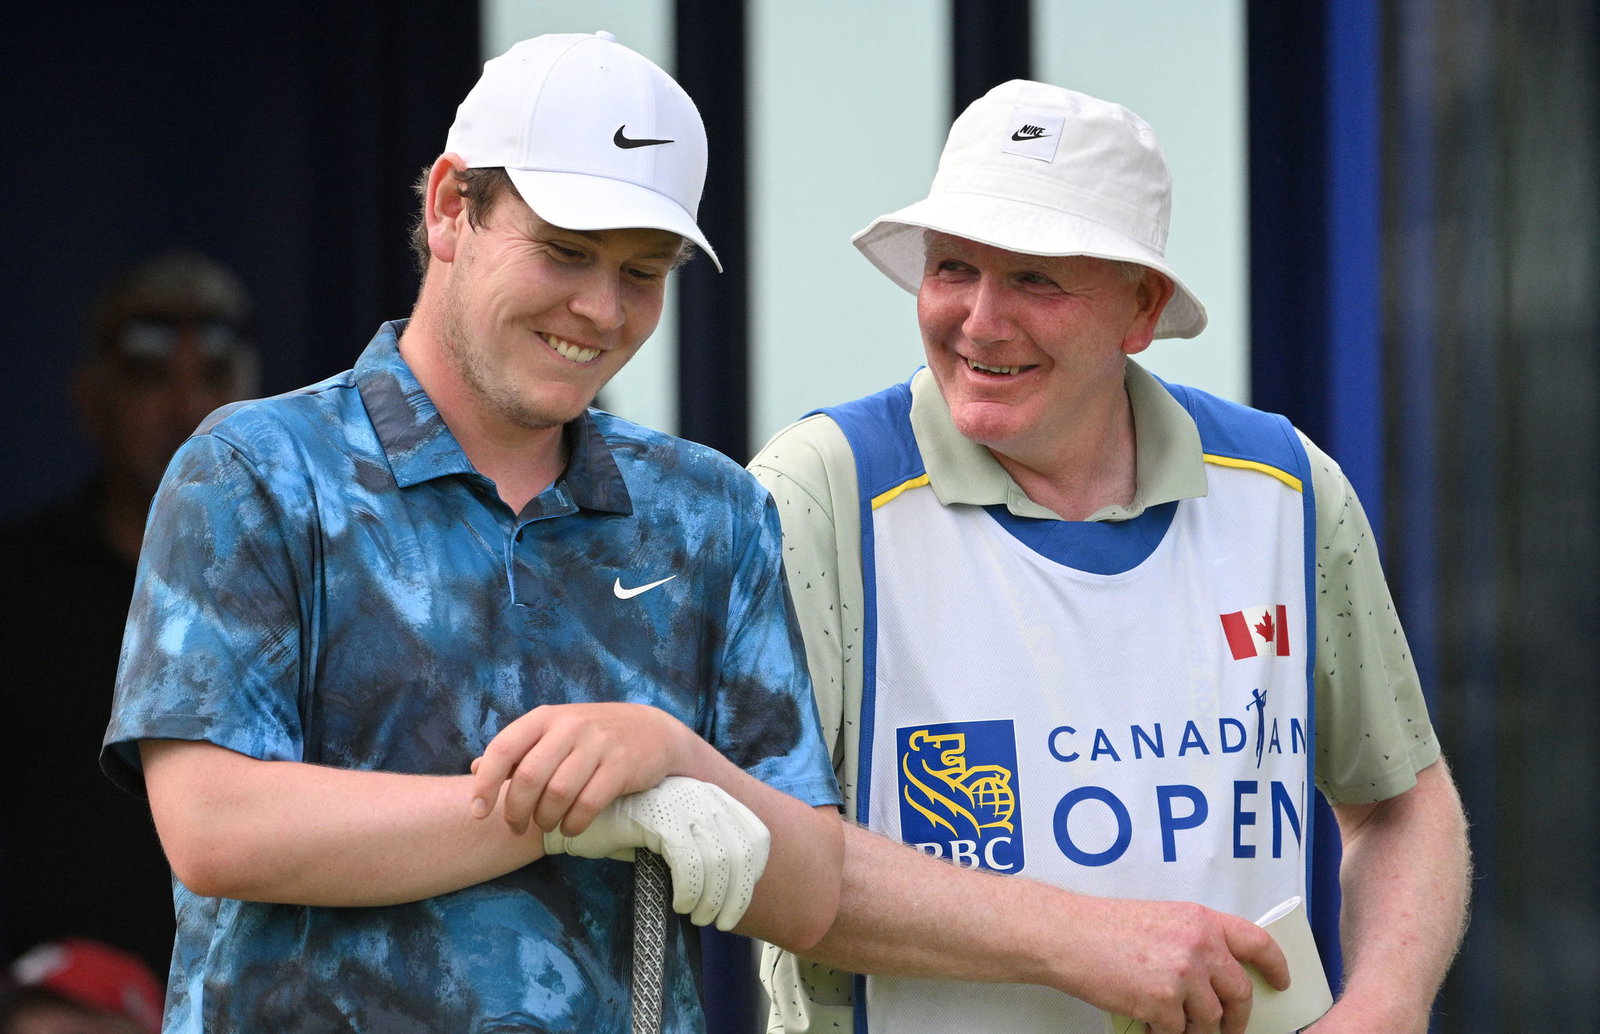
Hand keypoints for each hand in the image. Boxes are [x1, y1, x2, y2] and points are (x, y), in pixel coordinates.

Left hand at [469, 703, 690, 836]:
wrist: (653, 731)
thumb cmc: (591, 737)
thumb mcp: (552, 733)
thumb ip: (517, 751)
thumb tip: (474, 768)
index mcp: (544, 718)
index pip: (503, 748)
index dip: (485, 783)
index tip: (478, 811)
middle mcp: (569, 727)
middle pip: (529, 777)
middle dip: (516, 811)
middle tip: (516, 827)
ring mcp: (598, 745)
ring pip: (558, 793)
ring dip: (546, 820)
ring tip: (546, 826)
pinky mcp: (622, 766)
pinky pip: (588, 804)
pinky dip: (573, 824)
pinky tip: (570, 828)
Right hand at [542, 776, 771, 930]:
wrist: (579, 817)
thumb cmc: (627, 832)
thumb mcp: (673, 838)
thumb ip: (702, 851)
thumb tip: (731, 891)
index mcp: (711, 797)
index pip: (756, 834)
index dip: (754, 874)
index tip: (738, 903)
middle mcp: (702, 794)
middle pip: (742, 851)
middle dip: (736, 895)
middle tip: (718, 923)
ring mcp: (681, 801)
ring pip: (719, 859)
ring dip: (712, 899)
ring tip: (696, 916)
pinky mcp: (659, 815)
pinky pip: (688, 861)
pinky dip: (690, 890)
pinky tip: (679, 904)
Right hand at [1070, 898, 1288, 1033]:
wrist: (1068, 935)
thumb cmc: (1105, 926)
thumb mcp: (1162, 918)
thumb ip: (1195, 939)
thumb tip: (1216, 973)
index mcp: (1201, 920)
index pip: (1257, 943)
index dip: (1276, 966)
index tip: (1281, 983)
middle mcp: (1200, 945)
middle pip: (1239, 993)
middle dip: (1237, 1018)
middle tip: (1228, 1028)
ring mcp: (1183, 976)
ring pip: (1210, 1020)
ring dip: (1196, 1029)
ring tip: (1173, 1024)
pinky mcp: (1164, 1003)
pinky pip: (1178, 1032)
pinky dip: (1165, 1033)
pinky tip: (1149, 1023)